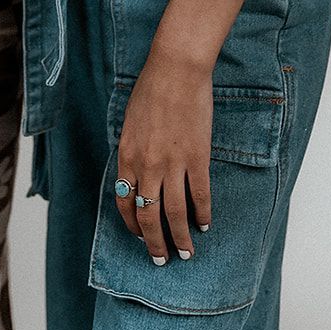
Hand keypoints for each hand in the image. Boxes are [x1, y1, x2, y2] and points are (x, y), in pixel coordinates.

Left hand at [115, 51, 212, 263]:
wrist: (176, 70)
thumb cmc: (150, 89)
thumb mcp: (130, 123)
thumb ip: (132, 151)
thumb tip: (138, 174)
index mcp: (127, 157)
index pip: (125, 203)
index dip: (132, 225)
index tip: (140, 236)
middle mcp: (147, 166)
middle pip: (149, 216)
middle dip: (155, 243)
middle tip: (162, 259)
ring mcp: (173, 164)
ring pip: (175, 214)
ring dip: (180, 238)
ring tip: (187, 252)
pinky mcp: (197, 158)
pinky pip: (200, 195)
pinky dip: (203, 214)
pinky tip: (205, 224)